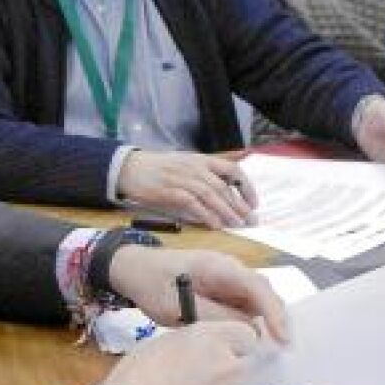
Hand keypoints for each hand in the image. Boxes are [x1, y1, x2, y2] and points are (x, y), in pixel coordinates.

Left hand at [107, 245, 290, 343]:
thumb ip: (214, 316)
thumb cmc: (152, 283)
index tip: (283, 339)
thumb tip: (249, 330)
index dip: (274, 313)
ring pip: (255, 300)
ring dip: (262, 321)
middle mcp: (230, 268)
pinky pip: (243, 304)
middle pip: (263, 293)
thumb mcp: (177, 306)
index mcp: (219, 267)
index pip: (257, 287)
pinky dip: (247, 321)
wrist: (133, 268)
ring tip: (265, 348)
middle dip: (275, 319)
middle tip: (281, 350)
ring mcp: (227, 277)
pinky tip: (244, 339)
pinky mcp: (223, 287)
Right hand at [118, 150, 256, 228]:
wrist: (130, 169)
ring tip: (237, 225)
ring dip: (226, 211)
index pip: (232, 170)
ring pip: (211, 195)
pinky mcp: (170, 191)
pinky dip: (206, 215)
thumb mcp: (186, 164)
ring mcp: (182, 178)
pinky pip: (193, 204)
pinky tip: (215, 225)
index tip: (254, 203)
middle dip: (240, 205)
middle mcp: (194, 167)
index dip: (246, 186)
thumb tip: (227, 194)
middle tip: (251, 220)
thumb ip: (205, 175)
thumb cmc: (159, 169)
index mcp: (201, 159)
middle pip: (223, 186)